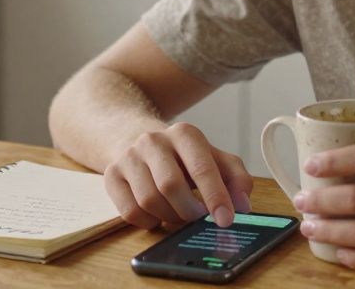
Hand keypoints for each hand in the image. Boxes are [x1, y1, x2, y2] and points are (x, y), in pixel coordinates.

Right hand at [104, 121, 252, 229]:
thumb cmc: (183, 157)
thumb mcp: (214, 159)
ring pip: (148, 201)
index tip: (226, 219)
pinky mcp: (111, 175)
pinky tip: (157, 213)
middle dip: (189, 211)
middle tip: (199, 220)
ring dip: (169, 217)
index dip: (216, 196)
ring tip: (179, 214)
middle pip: (170, 185)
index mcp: (184, 133)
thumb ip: (235, 178)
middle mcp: (153, 140)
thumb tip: (243, 204)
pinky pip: (129, 212)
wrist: (137, 139)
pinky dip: (148, 221)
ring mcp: (129, 157)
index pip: (202, 167)